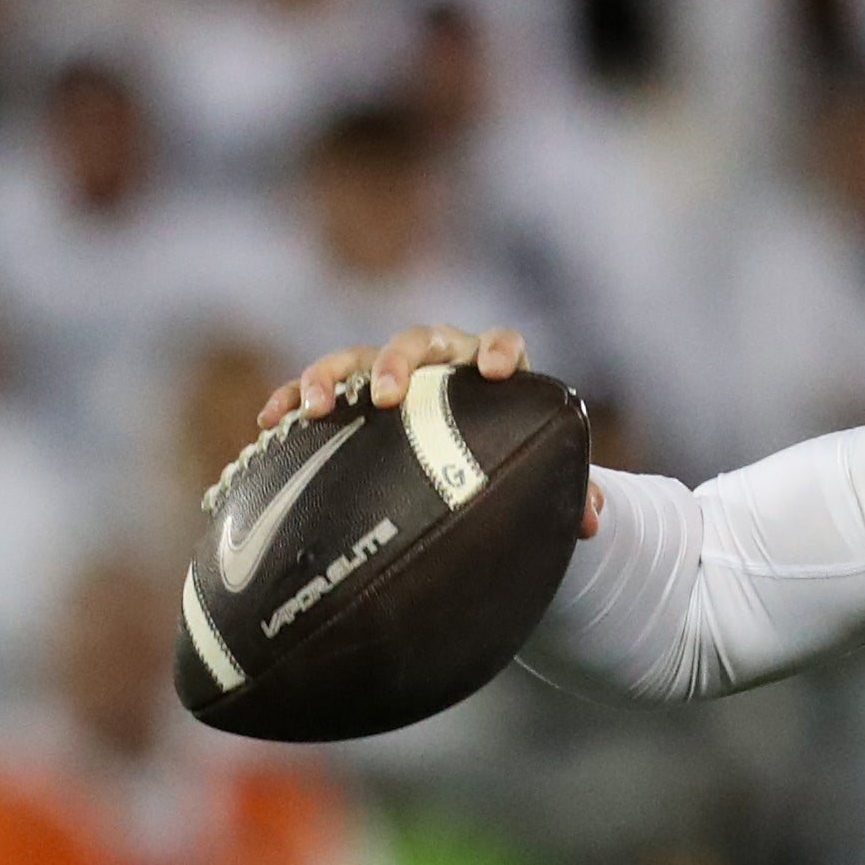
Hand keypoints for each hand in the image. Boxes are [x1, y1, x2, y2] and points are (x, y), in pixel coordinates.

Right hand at [257, 324, 601, 538]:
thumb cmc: (509, 460)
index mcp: (491, 370)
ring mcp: (389, 373)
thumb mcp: (535, 474)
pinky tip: (271, 423)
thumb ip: (570, 491)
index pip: (502, 343)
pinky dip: (292, 397)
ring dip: (332, 374)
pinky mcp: (350, 395)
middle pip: (419, 341)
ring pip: (357, 356)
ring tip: (315, 406)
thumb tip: (593, 523)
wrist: (467, 461)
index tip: (496, 370)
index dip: (499, 349)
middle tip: (386, 396)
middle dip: (398, 361)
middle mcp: (439, 362)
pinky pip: (316, 387)